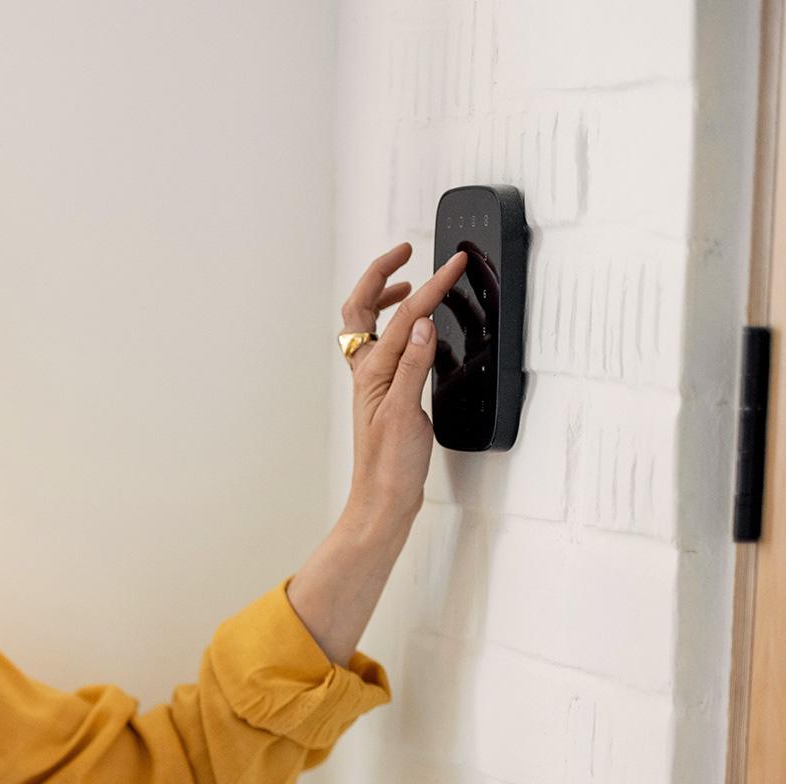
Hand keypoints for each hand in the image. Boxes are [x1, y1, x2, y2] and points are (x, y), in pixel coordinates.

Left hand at [342, 241, 468, 525]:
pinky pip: (382, 348)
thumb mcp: (405, 413)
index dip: (430, 287)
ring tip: (406, 284)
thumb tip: (421, 323)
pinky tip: (413, 332)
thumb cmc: (390, 465)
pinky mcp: (385, 395)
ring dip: (381, 298)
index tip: (454, 264)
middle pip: (361, 311)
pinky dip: (394, 326)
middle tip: (405, 252)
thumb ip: (413, 367)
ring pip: (367, 328)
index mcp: (372, 373)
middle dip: (380, 276)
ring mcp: (374, 383)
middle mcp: (368, 373)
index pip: (403, 319)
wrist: (383, 500)